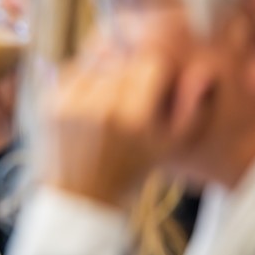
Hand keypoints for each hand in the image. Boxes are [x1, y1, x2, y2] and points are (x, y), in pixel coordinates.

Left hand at [40, 41, 213, 208]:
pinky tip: (89, 101)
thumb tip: (204, 74)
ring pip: (98, 61)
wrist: (81, 196)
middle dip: (132, 71)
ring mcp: (71, 103)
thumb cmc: (131, 170)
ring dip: (108, 73)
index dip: (157, 71)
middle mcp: (101, 107)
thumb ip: (194, 110)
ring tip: (110, 99)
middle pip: (125, 59)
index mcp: (134, 118)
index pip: (152, 62)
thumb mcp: (170, 147)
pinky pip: (73, 70)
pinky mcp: (50, 103)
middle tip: (132, 93)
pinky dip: (84, 79)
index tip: (155, 85)